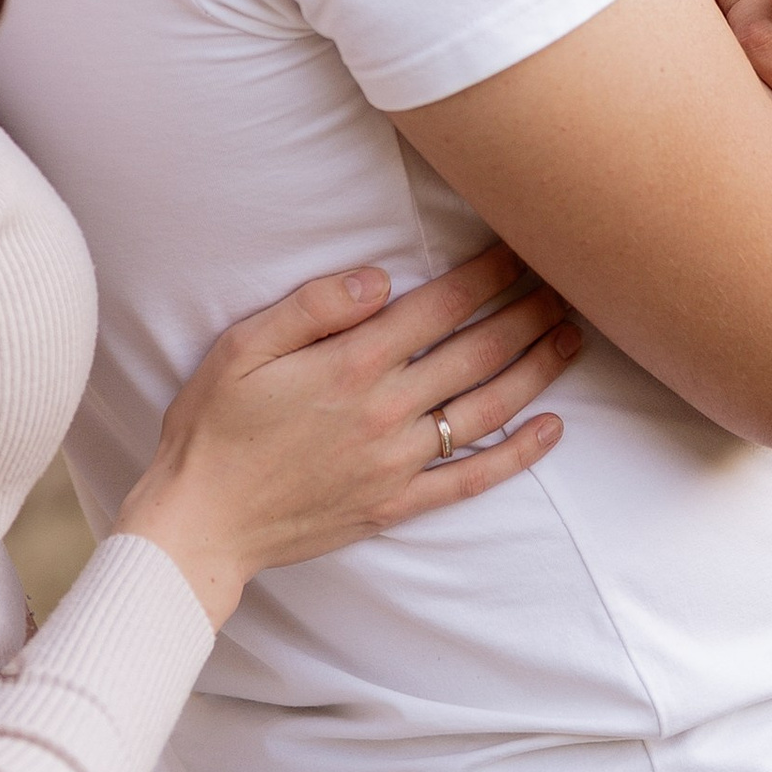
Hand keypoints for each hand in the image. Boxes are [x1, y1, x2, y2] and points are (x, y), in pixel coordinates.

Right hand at [117, 245, 579, 626]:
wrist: (200, 522)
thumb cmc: (213, 426)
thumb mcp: (243, 347)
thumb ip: (314, 306)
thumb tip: (381, 279)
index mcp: (352, 365)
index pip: (440, 308)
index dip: (487, 275)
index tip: (520, 249)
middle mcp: (387, 411)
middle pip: (478, 353)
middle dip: (526, 312)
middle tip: (565, 282)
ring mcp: (397, 462)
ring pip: (486, 409)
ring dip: (536, 370)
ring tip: (571, 337)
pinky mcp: (396, 503)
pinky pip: (472, 479)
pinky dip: (517, 455)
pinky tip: (552, 430)